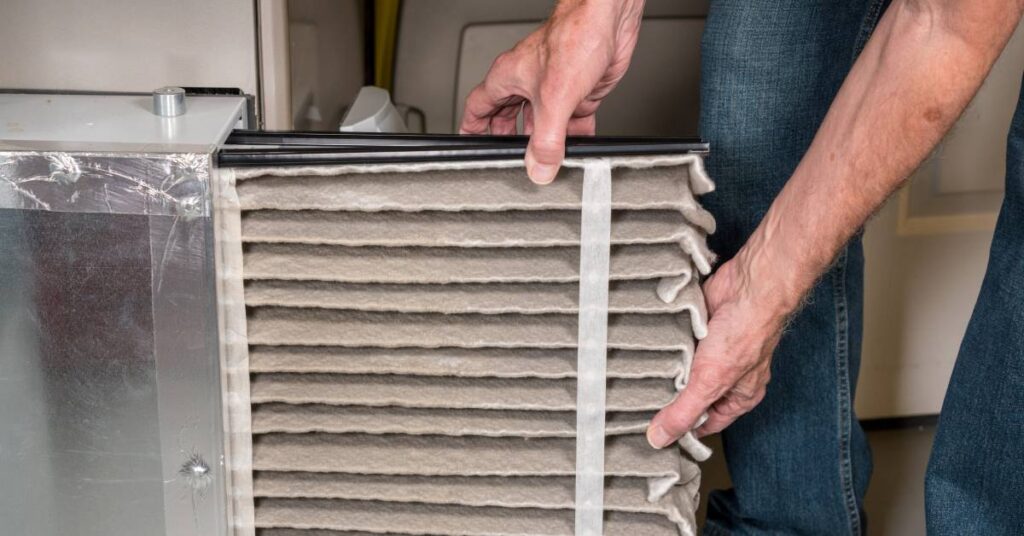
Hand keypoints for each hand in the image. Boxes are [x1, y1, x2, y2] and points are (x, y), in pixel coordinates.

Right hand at [458, 0, 644, 183]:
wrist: (609, 21)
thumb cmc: (575, 37)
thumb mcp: (554, 99)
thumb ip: (545, 139)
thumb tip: (539, 168)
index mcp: (508, 78)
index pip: (478, 108)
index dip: (472, 128)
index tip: (471, 146)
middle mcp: (528, 82)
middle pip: (509, 118)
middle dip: (510, 141)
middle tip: (510, 161)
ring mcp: (554, 87)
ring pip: (542, 122)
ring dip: (545, 143)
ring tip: (546, 162)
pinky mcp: (579, 91)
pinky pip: (571, 121)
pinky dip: (573, 137)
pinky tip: (578, 148)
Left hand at [646, 250, 791, 447]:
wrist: (748, 286)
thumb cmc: (745, 333)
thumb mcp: (711, 381)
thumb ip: (684, 411)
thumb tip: (659, 439)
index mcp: (737, 396)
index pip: (704, 424)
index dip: (681, 430)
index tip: (651, 434)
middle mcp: (725, 376)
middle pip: (688, 396)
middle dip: (667, 399)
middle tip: (636, 405)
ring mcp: (710, 352)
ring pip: (679, 370)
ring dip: (663, 370)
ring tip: (636, 378)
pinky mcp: (696, 330)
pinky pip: (674, 345)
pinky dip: (663, 346)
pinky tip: (646, 351)